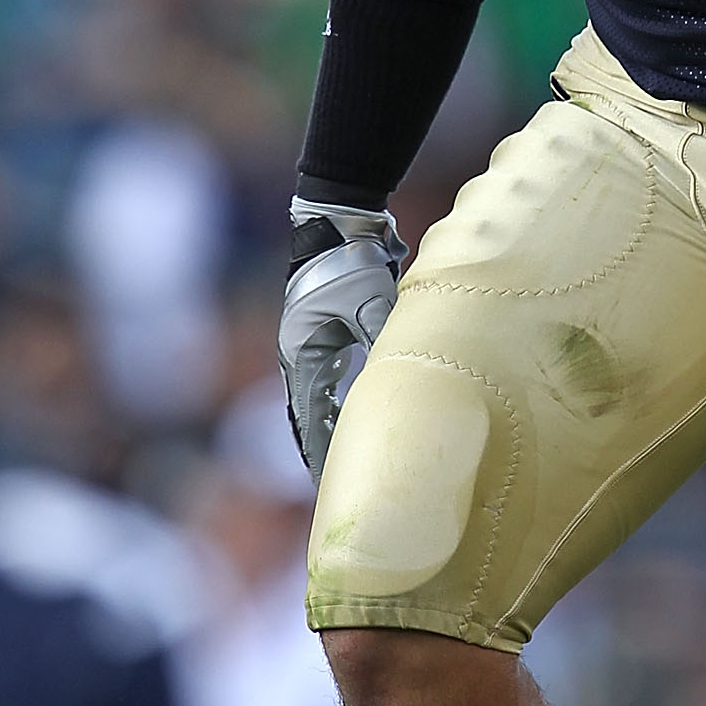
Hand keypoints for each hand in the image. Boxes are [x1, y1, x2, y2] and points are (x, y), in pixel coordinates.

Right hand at [277, 201, 407, 481]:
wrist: (341, 219)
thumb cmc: (351, 260)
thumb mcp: (367, 302)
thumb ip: (381, 336)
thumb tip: (401, 370)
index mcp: (303, 354)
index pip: (310, 417)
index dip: (320, 453)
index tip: (329, 484)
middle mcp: (303, 354)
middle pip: (311, 414)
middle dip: (324, 450)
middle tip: (340, 486)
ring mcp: (314, 343)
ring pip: (322, 397)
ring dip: (333, 428)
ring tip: (348, 462)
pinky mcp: (331, 332)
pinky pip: (335, 377)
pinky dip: (343, 400)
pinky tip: (360, 414)